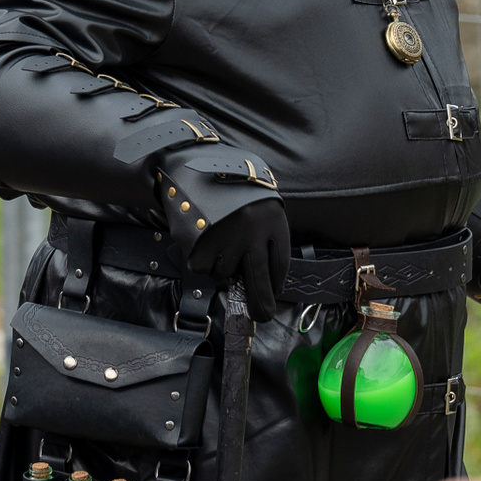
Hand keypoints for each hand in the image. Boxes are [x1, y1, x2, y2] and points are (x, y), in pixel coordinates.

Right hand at [187, 198, 289, 321]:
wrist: (201, 164)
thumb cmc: (234, 191)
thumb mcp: (262, 207)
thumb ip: (266, 237)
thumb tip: (268, 280)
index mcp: (272, 220)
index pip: (280, 264)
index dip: (276, 284)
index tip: (273, 295)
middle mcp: (252, 231)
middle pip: (259, 280)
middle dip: (260, 304)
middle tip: (262, 316)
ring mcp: (226, 237)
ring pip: (226, 274)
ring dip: (223, 270)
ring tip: (219, 244)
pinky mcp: (201, 241)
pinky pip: (204, 268)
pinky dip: (203, 263)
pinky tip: (203, 242)